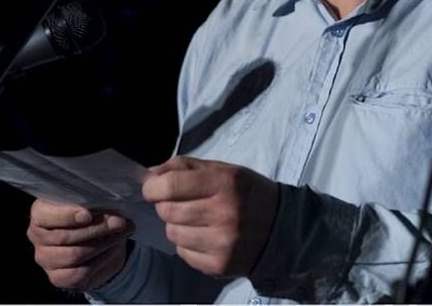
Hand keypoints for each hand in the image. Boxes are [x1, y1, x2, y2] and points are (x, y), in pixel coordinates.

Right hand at [26, 199, 132, 290]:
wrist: (100, 241)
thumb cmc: (92, 216)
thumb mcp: (92, 204)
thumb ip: (93, 204)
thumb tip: (108, 210)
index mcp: (40, 213)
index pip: (45, 216)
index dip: (66, 216)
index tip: (88, 215)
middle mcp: (37, 236)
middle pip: (64, 237)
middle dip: (96, 229)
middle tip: (119, 222)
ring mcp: (45, 259)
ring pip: (74, 255)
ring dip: (103, 244)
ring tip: (121, 234)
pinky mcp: (57, 278)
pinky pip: (80, 273)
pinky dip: (101, 260)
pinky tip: (113, 249)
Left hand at [142, 156, 278, 276]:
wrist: (281, 227)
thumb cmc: (246, 192)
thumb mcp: (222, 169)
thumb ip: (184, 167)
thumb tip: (150, 175)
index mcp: (224, 183)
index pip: (171, 185)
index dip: (153, 187)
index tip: (152, 187)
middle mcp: (224, 214)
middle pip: (168, 211)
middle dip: (165, 205)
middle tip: (178, 202)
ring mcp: (222, 243)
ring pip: (172, 233)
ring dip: (176, 225)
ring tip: (195, 220)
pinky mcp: (220, 265)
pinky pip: (183, 253)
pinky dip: (186, 244)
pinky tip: (203, 236)